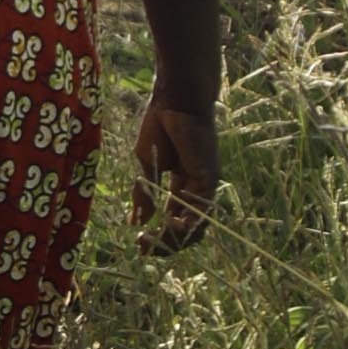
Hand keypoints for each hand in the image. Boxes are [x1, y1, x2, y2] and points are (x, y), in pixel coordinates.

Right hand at [130, 93, 218, 251]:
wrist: (174, 100)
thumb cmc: (159, 125)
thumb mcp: (146, 165)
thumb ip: (145, 194)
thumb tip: (137, 222)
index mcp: (179, 185)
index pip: (173, 221)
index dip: (158, 236)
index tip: (138, 242)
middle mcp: (195, 189)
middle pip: (186, 230)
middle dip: (165, 244)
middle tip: (143, 247)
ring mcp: (204, 185)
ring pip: (196, 226)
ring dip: (175, 238)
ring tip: (153, 240)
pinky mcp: (210, 178)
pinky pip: (202, 209)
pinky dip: (190, 222)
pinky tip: (172, 225)